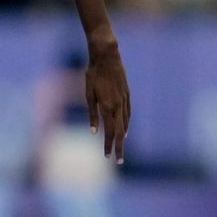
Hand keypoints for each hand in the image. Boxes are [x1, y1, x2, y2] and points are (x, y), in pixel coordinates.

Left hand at [82, 34, 130, 163]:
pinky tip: (125, 128)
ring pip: (125, 123)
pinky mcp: (127, 94)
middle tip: (119, 161)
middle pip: (120, 132)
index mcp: (108, 107)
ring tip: (120, 146)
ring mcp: (125, 100)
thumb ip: (93, 114)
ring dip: (123, 137)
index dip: (108, 145)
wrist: (107, 56)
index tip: (107, 156)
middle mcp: (119, 106)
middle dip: (119, 147)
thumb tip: (95, 131)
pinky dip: (127, 123)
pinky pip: (128, 113)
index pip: (109, 132)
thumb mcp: (88, 94)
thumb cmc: (93, 74)